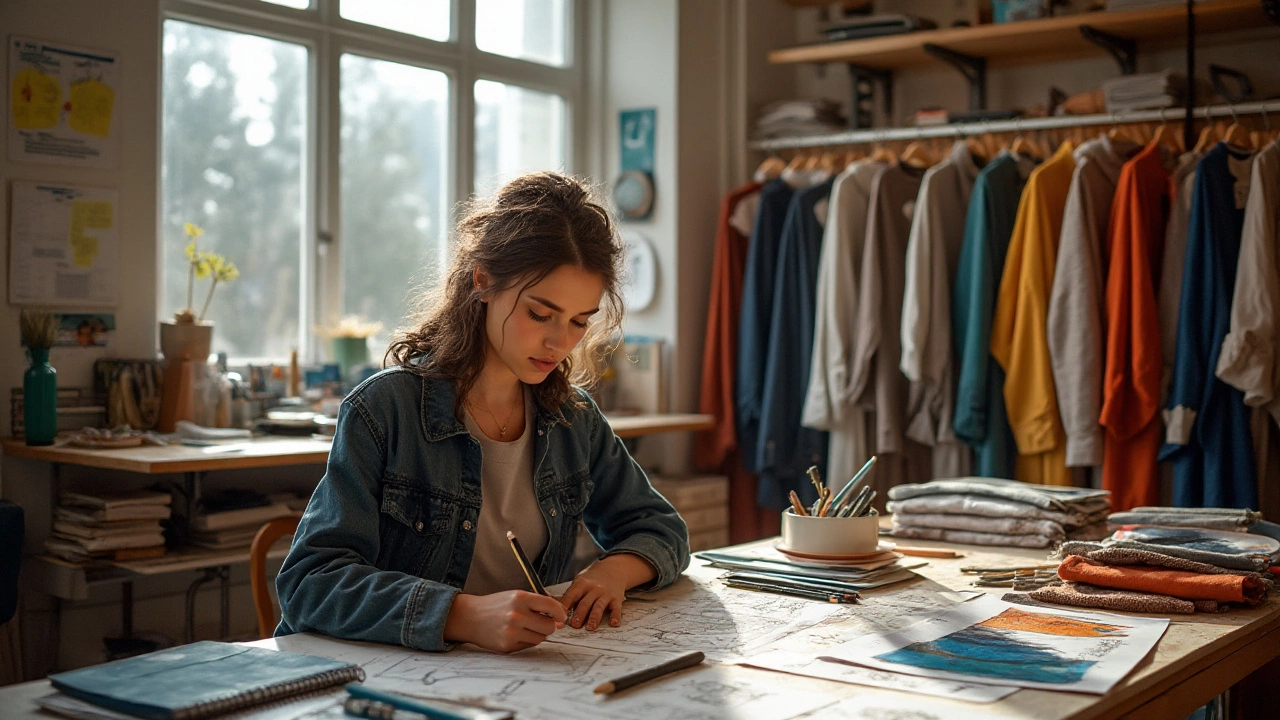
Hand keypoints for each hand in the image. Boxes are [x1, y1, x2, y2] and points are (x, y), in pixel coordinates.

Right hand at [443, 591, 566, 652]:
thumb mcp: (515, 596)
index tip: (562, 617)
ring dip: (537, 634)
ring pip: (541, 638)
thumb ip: (537, 604)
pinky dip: (526, 641)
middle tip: (541, 622)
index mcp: (520, 598)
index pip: (551, 606)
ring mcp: (512, 632)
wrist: (470, 617)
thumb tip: (559, 618)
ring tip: (524, 627)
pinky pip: (529, 646)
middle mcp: (516, 615)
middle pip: (549, 627)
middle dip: (549, 625)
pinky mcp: (507, 646)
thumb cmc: (496, 605)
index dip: (560, 613)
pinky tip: (515, 634)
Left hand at [558, 553, 655, 630]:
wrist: (613, 569)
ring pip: (599, 606)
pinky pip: (616, 608)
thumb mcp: (578, 583)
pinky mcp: (616, 599)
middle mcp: (593, 589)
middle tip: (574, 625)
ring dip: (594, 618)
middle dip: (579, 614)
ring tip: (590, 627)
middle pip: (585, 602)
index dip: (564, 608)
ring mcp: (605, 594)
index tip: (558, 619)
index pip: (570, 596)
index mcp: (580, 585)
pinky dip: (615, 616)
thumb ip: (568, 596)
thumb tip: (551, 607)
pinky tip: (614, 623)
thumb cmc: (592, 580)